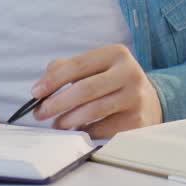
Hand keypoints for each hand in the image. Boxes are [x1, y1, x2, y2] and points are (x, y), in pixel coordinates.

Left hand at [31, 44, 163, 139]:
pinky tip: (77, 130)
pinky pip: (102, 129)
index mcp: (116, 54)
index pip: (78, 65)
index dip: (53, 80)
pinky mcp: (136, 121)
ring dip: (68, 120)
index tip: (36, 93)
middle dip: (57, 103)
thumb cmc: (113, 82)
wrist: (150, 101)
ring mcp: (135, 98)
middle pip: (85, 89)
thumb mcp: (96, 66)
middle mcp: (129, 73)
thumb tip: (42, 86)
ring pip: (93, 110)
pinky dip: (84, 131)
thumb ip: (67, 68)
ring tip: (57, 123)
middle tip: (40, 113)